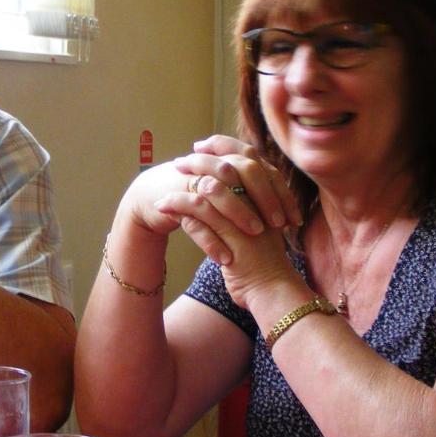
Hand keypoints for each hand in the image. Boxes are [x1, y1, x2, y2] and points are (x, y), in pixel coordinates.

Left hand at [156, 136, 301, 307]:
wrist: (273, 289)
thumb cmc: (263, 263)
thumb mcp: (257, 230)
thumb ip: (246, 208)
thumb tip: (220, 192)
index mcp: (268, 194)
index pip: (248, 156)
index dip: (223, 147)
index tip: (203, 147)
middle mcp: (260, 201)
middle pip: (228, 166)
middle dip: (201, 161)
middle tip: (181, 161)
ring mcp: (247, 217)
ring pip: (210, 188)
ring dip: (185, 183)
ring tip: (166, 184)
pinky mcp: (232, 235)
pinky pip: (199, 212)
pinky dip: (178, 205)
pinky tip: (162, 206)